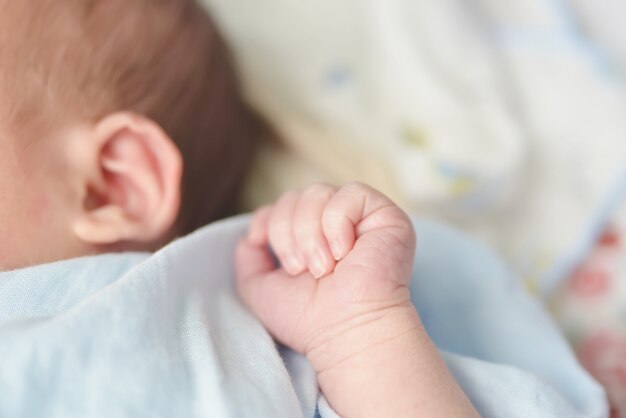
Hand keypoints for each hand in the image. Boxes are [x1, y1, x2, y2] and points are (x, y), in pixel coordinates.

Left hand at [235, 182, 415, 358]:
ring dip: (311, 233)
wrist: (346, 332)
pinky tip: (344, 253)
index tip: (268, 249)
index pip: (283, 203)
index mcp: (312, 235)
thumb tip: (252, 233)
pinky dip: (337, 224)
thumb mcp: (260, 289)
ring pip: (318, 192)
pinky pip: (350, 194)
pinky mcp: (385, 214)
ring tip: (323, 267)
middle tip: (302, 269)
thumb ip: (249, 259)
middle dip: (288, 233)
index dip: (270, 221)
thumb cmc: (309, 318)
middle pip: (295, 196)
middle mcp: (336, 222)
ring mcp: (361, 217)